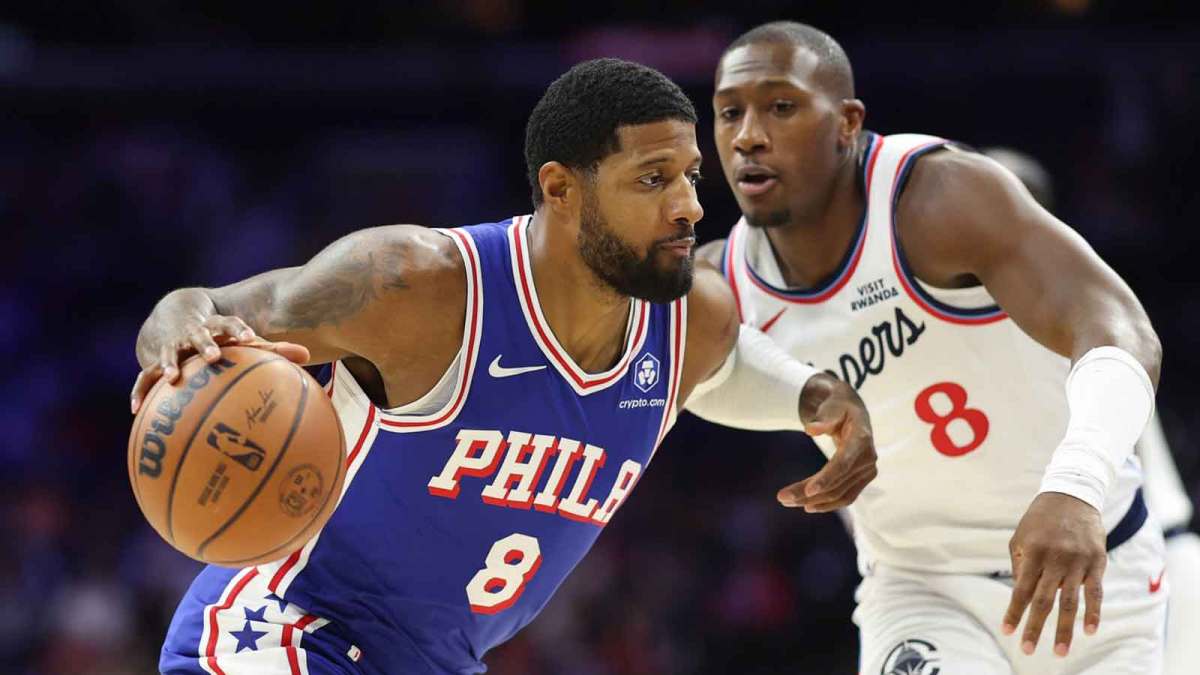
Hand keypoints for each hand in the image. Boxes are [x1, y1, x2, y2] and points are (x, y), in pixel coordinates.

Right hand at [131, 315, 309, 413]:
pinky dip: (140, 392)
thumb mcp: (243, 339)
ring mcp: (172, 348)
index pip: (230, 323)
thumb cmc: (219, 336)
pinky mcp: (153, 363)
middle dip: (206, 345)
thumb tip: (309, 355)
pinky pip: (144, 379)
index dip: (240, 329)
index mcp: (217, 327)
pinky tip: (135, 410)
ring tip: (172, 378)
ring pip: (170, 355)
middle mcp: (194, 334)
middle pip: (199, 336)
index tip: (252, 339)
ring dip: (170, 364)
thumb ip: (274, 349)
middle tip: (214, 357)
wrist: (171, 317)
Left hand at [777, 374, 876, 511]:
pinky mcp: (862, 479)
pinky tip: (808, 506)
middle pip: (837, 482)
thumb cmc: (838, 406)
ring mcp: (867, 471)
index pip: (843, 463)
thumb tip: (810, 430)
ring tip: (788, 501)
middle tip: (782, 497)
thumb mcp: (832, 405)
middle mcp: (868, 458)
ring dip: (815, 501)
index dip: (827, 478)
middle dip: (809, 492)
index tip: (808, 491)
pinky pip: (846, 497)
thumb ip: (824, 417)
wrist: (852, 410)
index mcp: (862, 438)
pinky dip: (828, 503)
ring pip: (840, 493)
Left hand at [1002, 492, 1105, 657]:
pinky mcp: (1097, 562)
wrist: (1072, 495)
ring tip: (1059, 651)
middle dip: (1035, 627)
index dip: (1015, 612)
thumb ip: (1020, 566)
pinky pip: (1095, 592)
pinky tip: (1090, 631)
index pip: (1021, 590)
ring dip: (1064, 628)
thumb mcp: (1021, 537)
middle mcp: (1055, 559)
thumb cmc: (1040, 520)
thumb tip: (1021, 596)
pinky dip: (1093, 613)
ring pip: (1070, 601)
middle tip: (1028, 651)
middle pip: (1044, 600)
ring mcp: (1078, 561)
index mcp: (1032, 552)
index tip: (1008, 632)